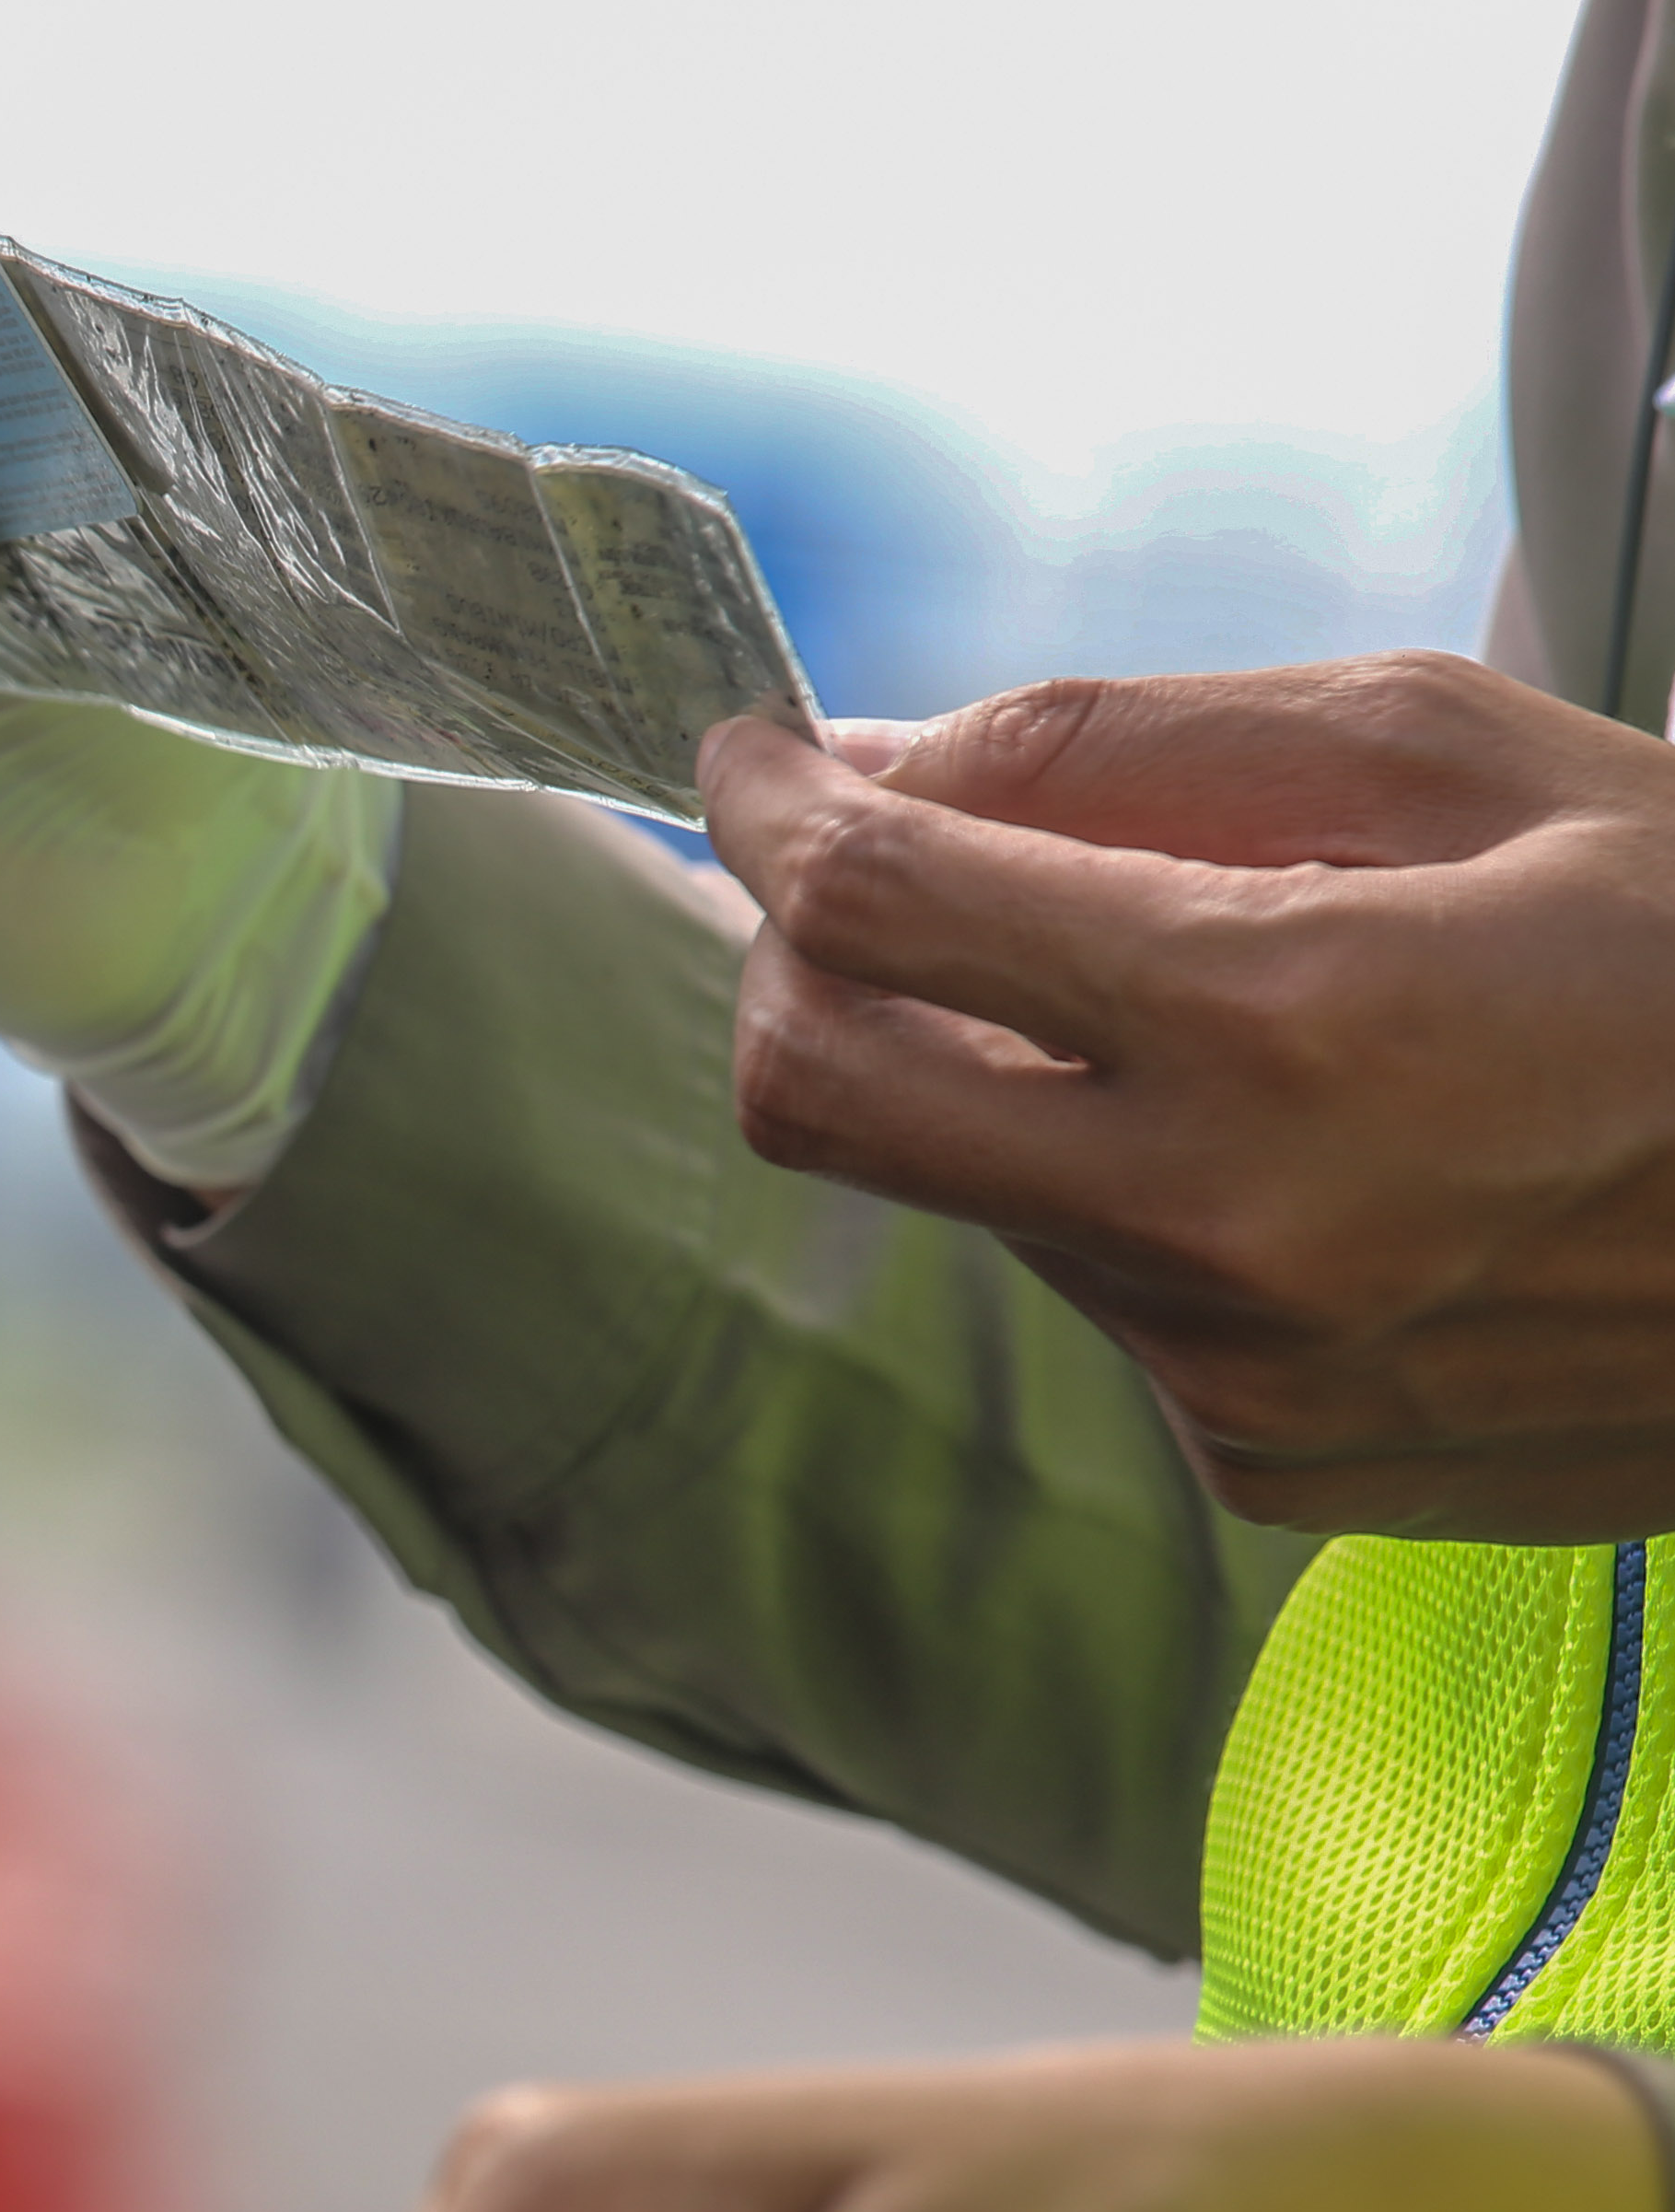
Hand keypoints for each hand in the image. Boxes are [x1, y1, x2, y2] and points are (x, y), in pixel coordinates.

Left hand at [701, 652, 1674, 1536]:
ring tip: (1206, 1000)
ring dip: (1004, 1072)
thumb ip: (1125, 751)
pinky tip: (1303, 1144)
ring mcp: (1240, 1373)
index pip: (878, 913)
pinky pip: (1098, 1295)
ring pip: (968, 1186)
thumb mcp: (1463, 761)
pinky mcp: (1267, 1461)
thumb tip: (868, 764)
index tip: (747, 764)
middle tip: (848, 868)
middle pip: (821, 1092)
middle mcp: (1233, 1230)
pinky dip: (1125, 1190)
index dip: (772, 815)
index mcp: (1290, 1024)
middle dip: (792, 962)